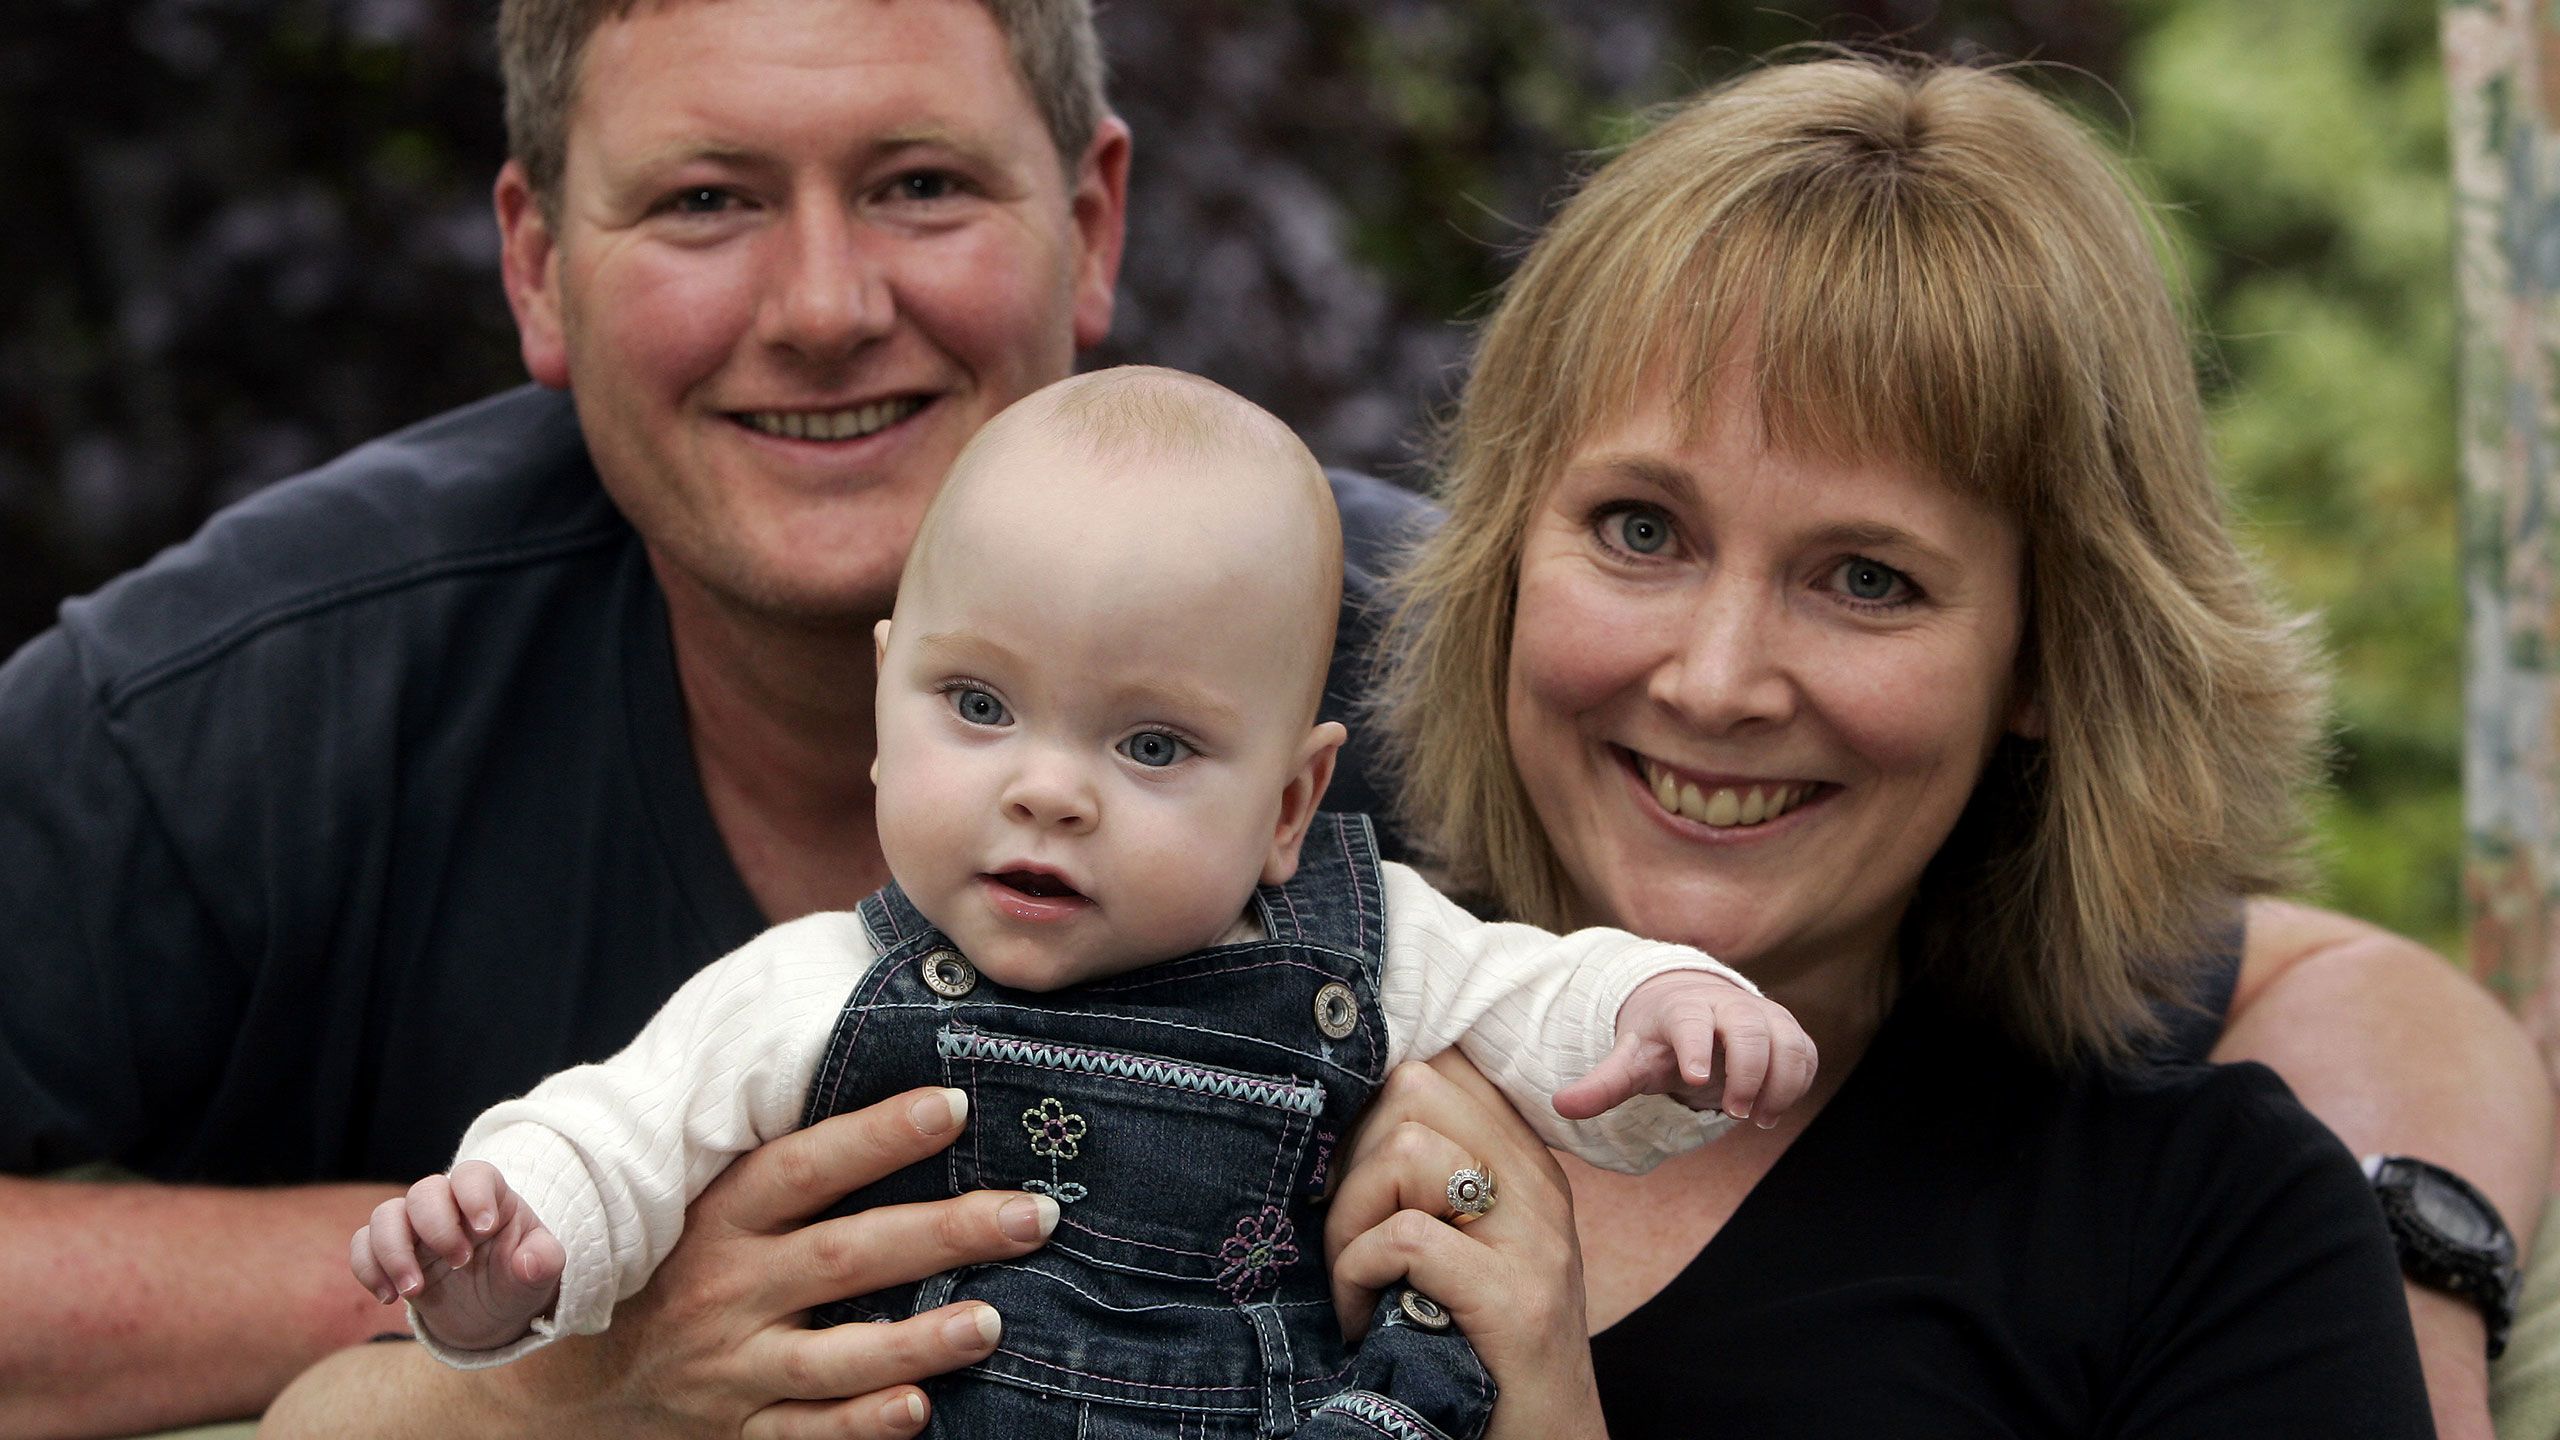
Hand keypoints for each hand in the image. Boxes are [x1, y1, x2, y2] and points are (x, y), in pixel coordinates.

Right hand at [352, 1160, 564, 1351]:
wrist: (492, 1314)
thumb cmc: (519, 1280)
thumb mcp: (541, 1273)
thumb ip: (544, 1262)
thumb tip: (528, 1263)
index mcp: (490, 1198)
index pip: (473, 1175)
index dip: (474, 1195)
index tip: (484, 1229)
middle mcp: (448, 1206)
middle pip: (424, 1191)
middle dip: (436, 1227)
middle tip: (459, 1263)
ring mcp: (415, 1229)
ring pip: (385, 1214)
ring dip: (393, 1252)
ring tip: (414, 1291)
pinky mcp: (391, 1253)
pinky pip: (362, 1245)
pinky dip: (368, 1269)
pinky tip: (389, 1297)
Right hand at [490, 1086, 1057, 1439]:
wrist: (568, 1383)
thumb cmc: (662, 1265)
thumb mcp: (697, 1199)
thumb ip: (773, 1151)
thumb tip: (861, 1050)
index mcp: (721, 1216)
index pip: (804, 1167)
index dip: (877, 1136)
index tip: (953, 1104)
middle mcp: (729, 1288)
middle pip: (846, 1257)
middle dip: (944, 1233)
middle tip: (1031, 1215)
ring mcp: (733, 1365)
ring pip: (835, 1356)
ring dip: (917, 1340)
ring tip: (991, 1322)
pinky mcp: (739, 1430)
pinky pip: (806, 1434)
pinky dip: (861, 1425)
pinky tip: (919, 1408)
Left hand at [1324, 1053, 1605, 1439]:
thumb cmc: (1480, 1348)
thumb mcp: (1463, 1247)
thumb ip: (1427, 1182)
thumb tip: (1336, 1117)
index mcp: (1524, 1165)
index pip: (1438, 1066)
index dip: (1371, 1103)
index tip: (1346, 1172)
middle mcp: (1537, 1188)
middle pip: (1414, 1091)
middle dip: (1353, 1160)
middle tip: (1347, 1236)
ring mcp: (1531, 1240)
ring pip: (1404, 1152)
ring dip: (1349, 1222)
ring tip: (1355, 1281)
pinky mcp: (1512, 1299)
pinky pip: (1405, 1237)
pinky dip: (1358, 1274)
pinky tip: (1364, 1317)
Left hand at [1551, 970, 1817, 1126]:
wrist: (1696, 1010)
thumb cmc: (1659, 1041)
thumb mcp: (1630, 1061)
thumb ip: (1602, 1085)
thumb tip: (1560, 1106)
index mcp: (1683, 1008)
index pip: (1691, 1021)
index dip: (1695, 1046)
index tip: (1695, 1079)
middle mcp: (1728, 1006)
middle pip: (1748, 1029)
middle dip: (1747, 1072)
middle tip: (1733, 1113)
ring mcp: (1763, 1016)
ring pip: (1786, 1041)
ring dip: (1779, 1084)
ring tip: (1756, 1120)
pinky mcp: (1788, 1032)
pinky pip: (1805, 1054)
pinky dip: (1797, 1083)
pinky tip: (1771, 1110)